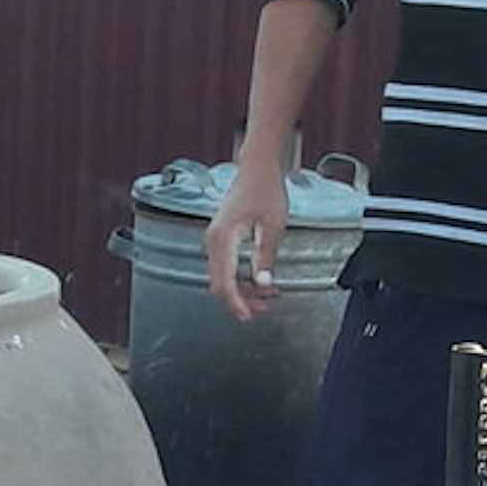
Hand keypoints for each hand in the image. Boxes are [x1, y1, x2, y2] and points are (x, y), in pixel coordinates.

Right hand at [204, 154, 293, 323]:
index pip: (224, 282)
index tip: (249, 316)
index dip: (236, 303)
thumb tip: (263, 284)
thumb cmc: (264, 190)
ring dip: (243, 290)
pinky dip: (240, 278)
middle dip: (241, 299)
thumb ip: (266, 257)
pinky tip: (259, 280)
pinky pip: (226, 267)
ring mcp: (215, 241)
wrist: (257, 169)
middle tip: (263, 307)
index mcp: (222, 238)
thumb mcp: (273, 225)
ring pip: (222, 278)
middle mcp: (213, 241)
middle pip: (219, 284)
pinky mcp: (221, 240)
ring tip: (267, 295)